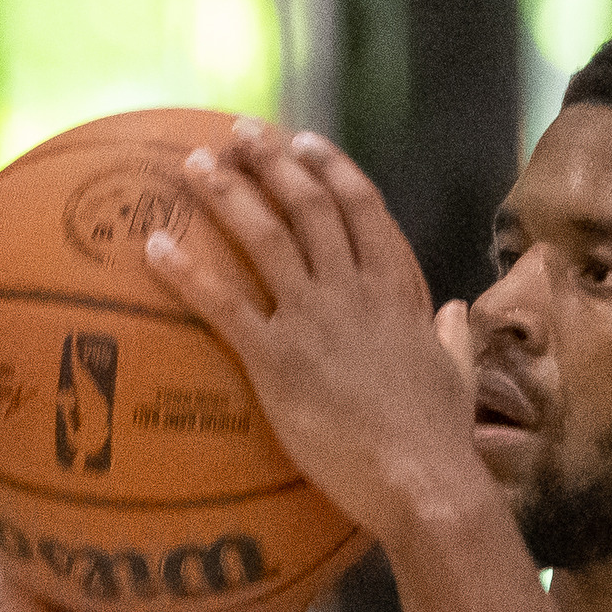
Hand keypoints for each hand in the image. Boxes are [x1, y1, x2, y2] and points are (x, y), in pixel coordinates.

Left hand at [144, 122, 491, 547]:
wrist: (422, 478)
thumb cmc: (440, 437)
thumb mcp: (457, 374)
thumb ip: (452, 336)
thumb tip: (455, 311)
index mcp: (397, 290)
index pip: (363, 207)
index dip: (331, 167)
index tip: (304, 143)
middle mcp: (353, 289)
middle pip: (307, 204)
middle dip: (270, 160)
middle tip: (237, 133)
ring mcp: (313, 319)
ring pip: (264, 236)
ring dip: (226, 193)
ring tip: (193, 164)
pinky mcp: (277, 359)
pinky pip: (223, 304)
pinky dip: (186, 271)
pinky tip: (154, 247)